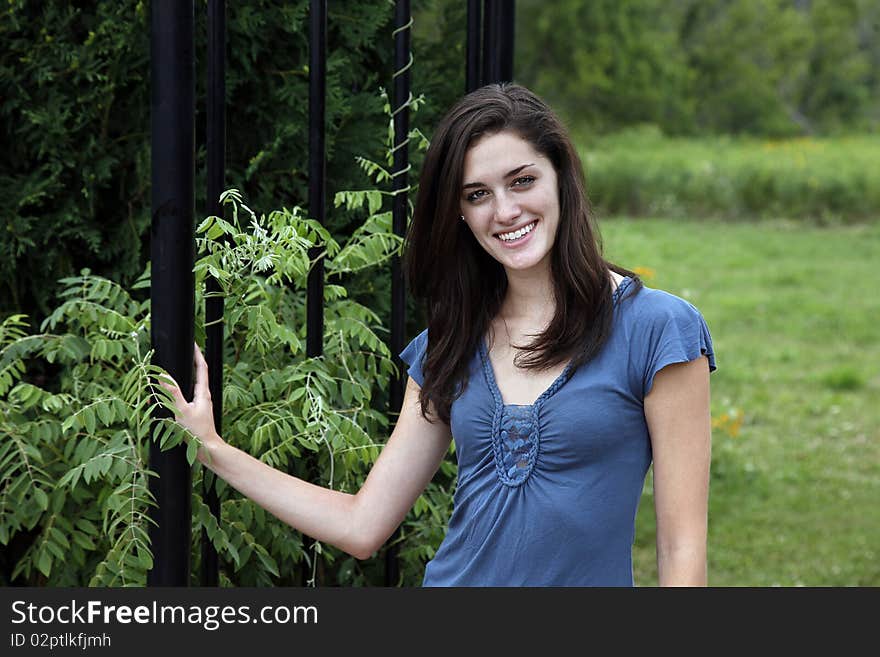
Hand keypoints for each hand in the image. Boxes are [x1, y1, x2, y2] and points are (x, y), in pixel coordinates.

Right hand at [161, 342, 223, 462]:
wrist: (206, 449)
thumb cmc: (196, 431)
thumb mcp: (181, 410)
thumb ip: (172, 393)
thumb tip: (162, 376)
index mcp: (203, 392)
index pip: (201, 367)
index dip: (197, 354)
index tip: (193, 343)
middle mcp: (203, 395)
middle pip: (197, 374)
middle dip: (190, 362)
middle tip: (182, 352)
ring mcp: (200, 403)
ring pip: (190, 385)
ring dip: (181, 378)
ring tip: (170, 372)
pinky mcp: (196, 411)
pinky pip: (186, 397)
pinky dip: (176, 393)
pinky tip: (166, 397)